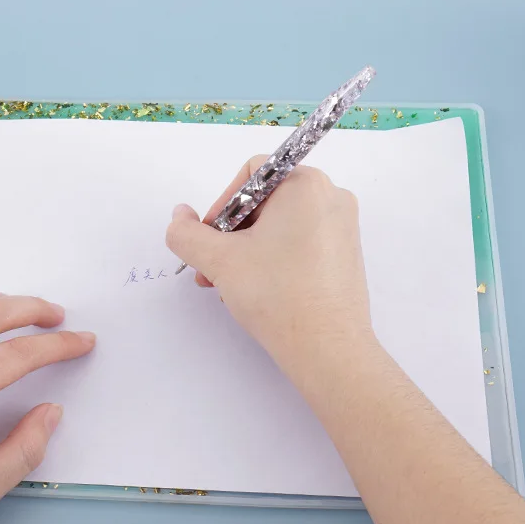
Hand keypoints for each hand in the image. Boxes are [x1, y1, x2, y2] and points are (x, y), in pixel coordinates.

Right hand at [166, 159, 375, 388]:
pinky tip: (257, 289)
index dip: (221, 205)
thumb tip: (178, 216)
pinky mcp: (346, 254)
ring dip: (247, 249)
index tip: (211, 240)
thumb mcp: (219, 260)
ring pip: (280, 225)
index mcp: (306, 184)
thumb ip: (187, 233)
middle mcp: (331, 197)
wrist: (327, 349)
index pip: (250, 174)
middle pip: (264, 201)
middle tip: (212, 267)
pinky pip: (300, 242)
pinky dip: (273, 258)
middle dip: (231, 233)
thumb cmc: (277, 294)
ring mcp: (343, 227)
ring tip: (229, 284)